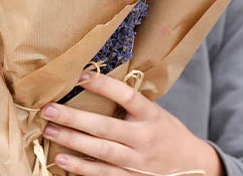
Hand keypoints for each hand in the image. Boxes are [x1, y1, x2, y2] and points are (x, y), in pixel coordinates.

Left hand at [40, 72, 223, 175]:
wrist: (195, 168)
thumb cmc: (168, 134)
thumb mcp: (157, 113)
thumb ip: (132, 104)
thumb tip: (96, 83)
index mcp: (151, 116)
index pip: (127, 96)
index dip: (104, 86)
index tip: (81, 75)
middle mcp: (144, 138)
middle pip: (105, 127)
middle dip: (74, 118)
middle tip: (48, 109)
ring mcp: (138, 162)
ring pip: (100, 151)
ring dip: (72, 141)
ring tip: (49, 130)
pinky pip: (102, 174)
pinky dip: (81, 167)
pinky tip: (62, 159)